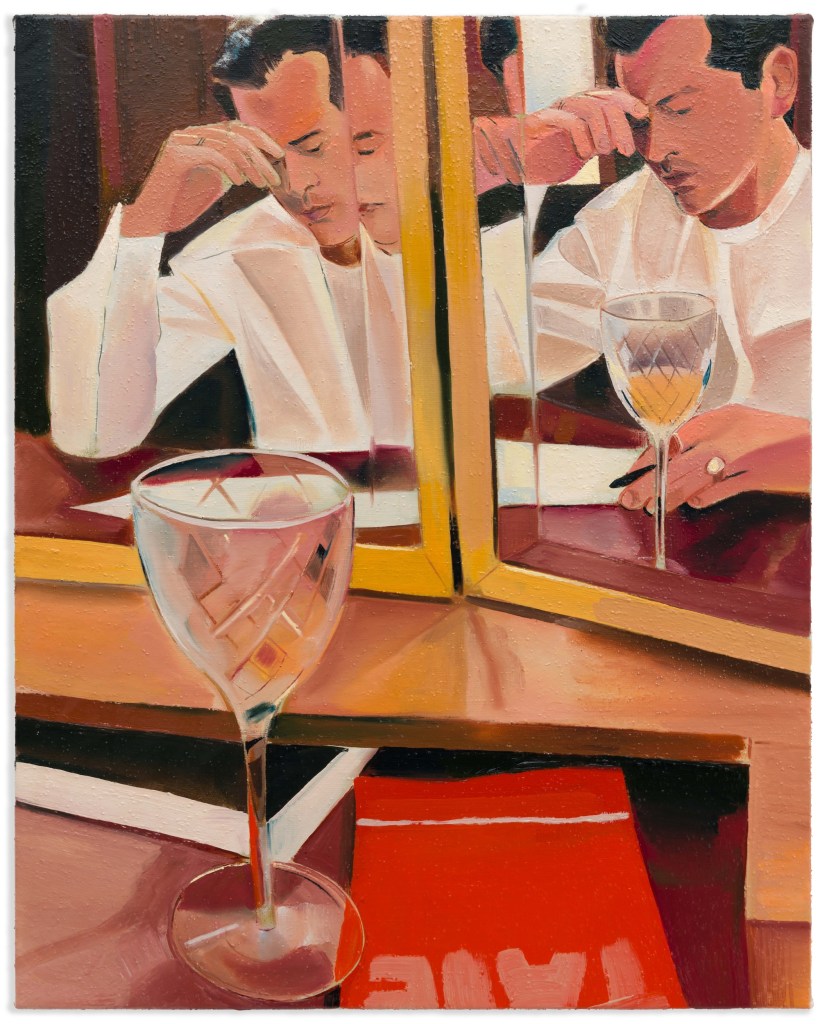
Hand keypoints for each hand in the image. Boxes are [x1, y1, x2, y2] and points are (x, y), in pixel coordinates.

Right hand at [121, 122, 283, 236]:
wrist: (153, 218)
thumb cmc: (183, 204)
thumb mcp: (216, 181)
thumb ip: (234, 167)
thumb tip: (262, 164)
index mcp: (201, 136)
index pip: (236, 127)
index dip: (261, 138)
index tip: (279, 155)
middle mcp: (191, 133)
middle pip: (235, 132)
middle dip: (260, 154)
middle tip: (274, 177)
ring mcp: (181, 140)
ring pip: (227, 142)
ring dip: (250, 164)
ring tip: (260, 184)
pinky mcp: (176, 154)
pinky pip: (212, 153)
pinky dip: (231, 166)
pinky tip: (240, 181)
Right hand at [475, 89, 647, 187]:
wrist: (511, 166)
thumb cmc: (545, 161)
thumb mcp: (578, 153)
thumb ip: (598, 143)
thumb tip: (624, 142)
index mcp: (580, 110)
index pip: (608, 97)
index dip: (627, 102)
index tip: (643, 115)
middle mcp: (569, 105)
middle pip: (604, 101)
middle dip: (621, 125)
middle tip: (626, 150)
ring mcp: (555, 110)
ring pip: (590, 108)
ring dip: (603, 132)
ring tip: (603, 153)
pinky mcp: (541, 121)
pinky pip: (569, 120)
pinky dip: (583, 137)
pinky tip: (584, 154)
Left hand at [618, 405, 810, 512]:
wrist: (816, 447)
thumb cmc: (777, 439)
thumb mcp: (740, 429)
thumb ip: (709, 440)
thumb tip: (673, 458)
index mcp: (722, 416)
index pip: (673, 437)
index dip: (648, 457)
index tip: (630, 473)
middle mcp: (729, 432)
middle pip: (677, 460)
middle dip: (647, 482)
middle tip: (628, 498)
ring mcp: (743, 454)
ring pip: (693, 477)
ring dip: (669, 494)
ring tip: (651, 506)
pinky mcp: (758, 475)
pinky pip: (722, 489)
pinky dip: (704, 497)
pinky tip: (694, 503)